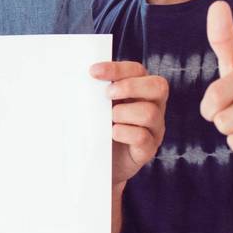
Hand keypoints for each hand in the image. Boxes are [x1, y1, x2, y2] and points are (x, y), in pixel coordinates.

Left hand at [91, 61, 167, 186]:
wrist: (101, 164)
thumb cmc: (98, 129)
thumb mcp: (97, 108)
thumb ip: (94, 93)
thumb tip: (74, 80)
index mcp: (140, 91)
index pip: (137, 70)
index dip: (117, 68)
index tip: (93, 71)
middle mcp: (153, 107)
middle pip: (158, 86)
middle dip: (130, 87)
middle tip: (107, 95)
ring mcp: (154, 129)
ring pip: (149, 113)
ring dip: (123, 113)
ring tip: (109, 120)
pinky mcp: (148, 149)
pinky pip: (143, 137)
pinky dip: (125, 133)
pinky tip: (112, 133)